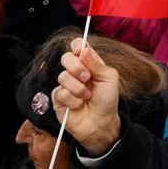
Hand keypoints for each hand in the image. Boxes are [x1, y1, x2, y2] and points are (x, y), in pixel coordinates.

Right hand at [52, 38, 121, 155]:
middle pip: (66, 57)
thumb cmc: (107, 100)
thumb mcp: (109, 78)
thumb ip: (97, 64)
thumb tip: (83, 49)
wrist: (101, 123)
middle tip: (87, 78)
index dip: (77, 45)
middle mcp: (75, 72)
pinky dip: (72, 99)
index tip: (80, 50)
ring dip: (78, 88)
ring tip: (87, 97)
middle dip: (76, 67)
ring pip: (63, 76)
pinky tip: (78, 105)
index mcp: (88, 63)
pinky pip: (60, 92)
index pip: (77, 46)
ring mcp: (65, 85)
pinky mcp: (58, 98)